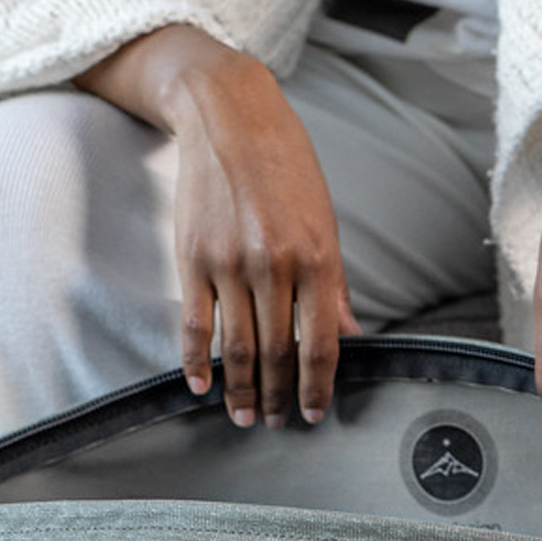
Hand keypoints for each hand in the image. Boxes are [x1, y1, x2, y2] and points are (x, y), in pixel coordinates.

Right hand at [77, 26, 358, 426]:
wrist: (229, 117)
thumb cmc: (286, 170)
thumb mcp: (326, 224)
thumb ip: (334, 287)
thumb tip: (350, 336)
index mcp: (317, 261)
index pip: (320, 344)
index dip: (318, 386)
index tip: (314, 413)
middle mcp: (274, 267)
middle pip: (278, 353)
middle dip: (281, 396)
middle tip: (279, 423)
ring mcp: (229, 264)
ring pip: (237, 347)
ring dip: (243, 390)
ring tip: (246, 416)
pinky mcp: (191, 257)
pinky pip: (194, 323)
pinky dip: (196, 361)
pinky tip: (201, 387)